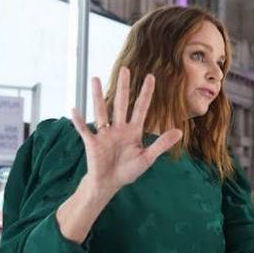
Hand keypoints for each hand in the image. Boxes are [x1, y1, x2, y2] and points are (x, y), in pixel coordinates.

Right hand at [70, 67, 182, 195]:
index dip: (146, 93)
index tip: (150, 77)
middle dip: (123, 86)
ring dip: (98, 96)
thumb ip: (161, 144)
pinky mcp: (92, 143)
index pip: (141, 108)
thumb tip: (179, 131)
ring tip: (95, 79)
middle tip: (125, 69)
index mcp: (133, 131)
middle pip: (121, 103)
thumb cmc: (128, 170)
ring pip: (101, 111)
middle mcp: (119, 128)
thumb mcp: (147, 158)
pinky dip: (79, 121)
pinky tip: (74, 110)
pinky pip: (84, 130)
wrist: (110, 183)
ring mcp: (105, 134)